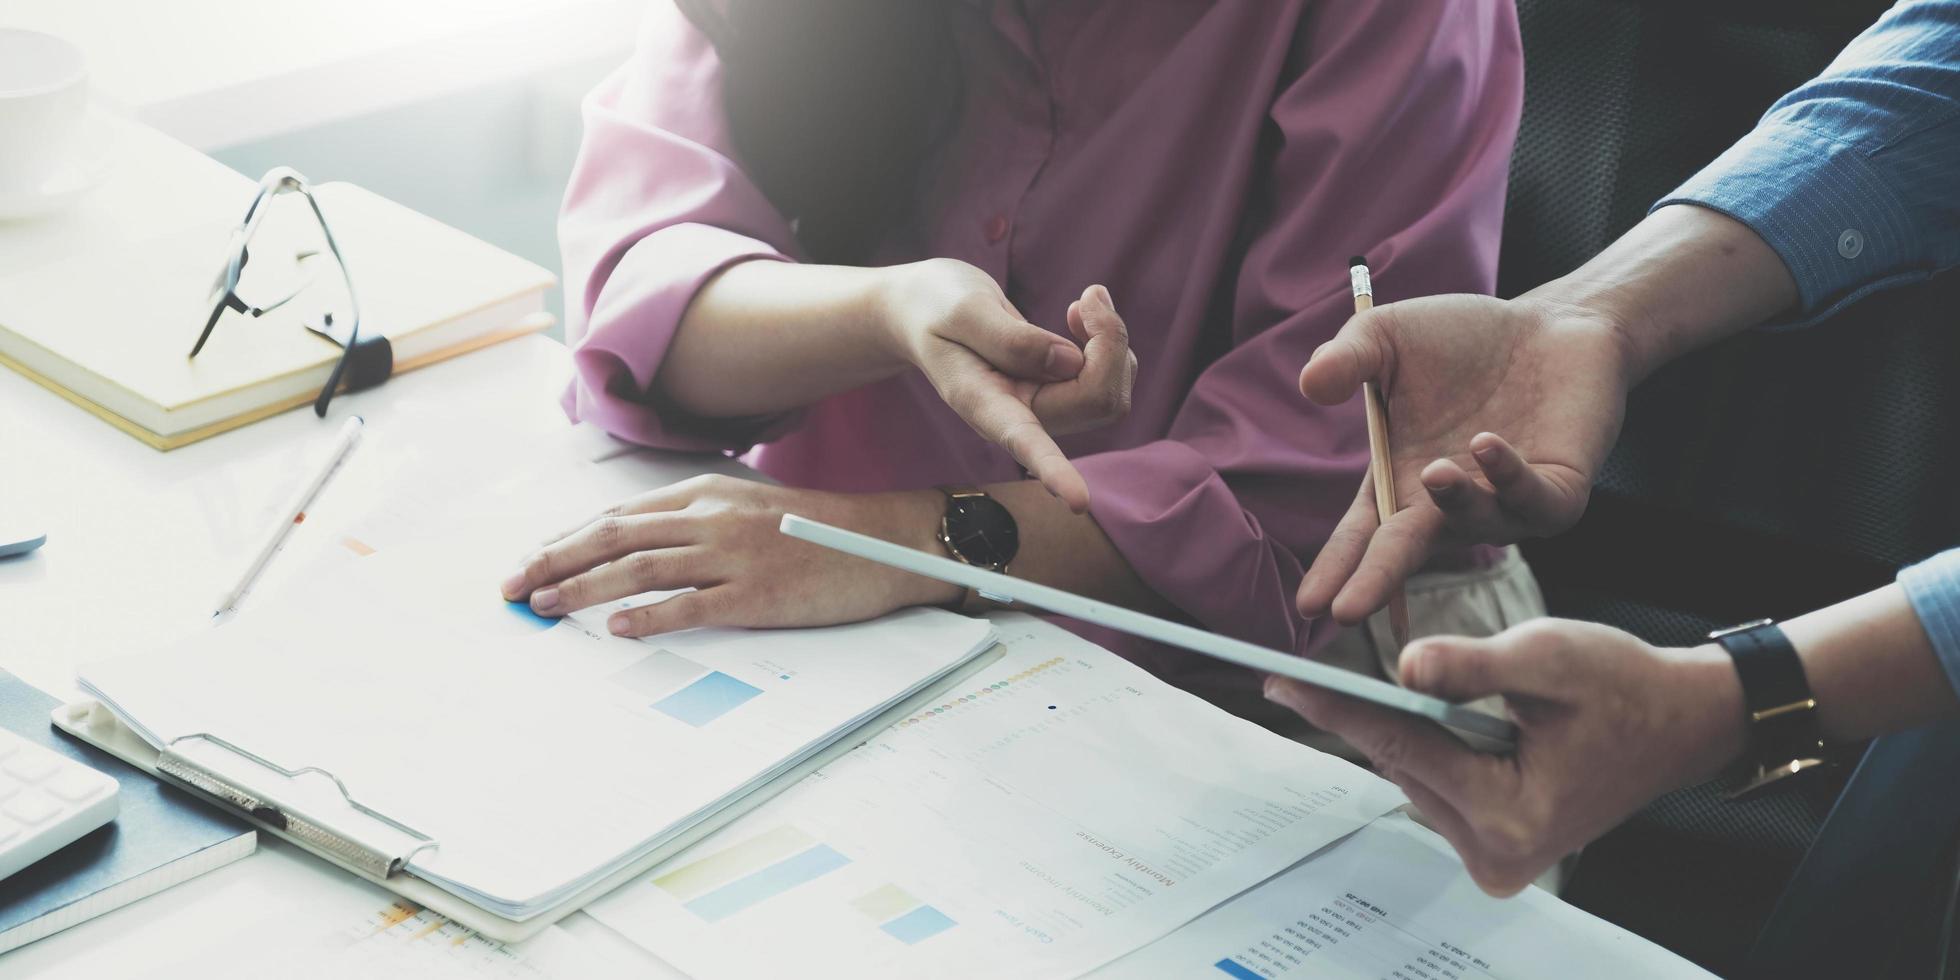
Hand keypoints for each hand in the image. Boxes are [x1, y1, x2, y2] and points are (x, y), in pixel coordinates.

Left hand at [499, 475, 958, 635]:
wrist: (883, 542)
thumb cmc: (813, 531)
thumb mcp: (747, 508)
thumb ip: (693, 521)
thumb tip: (633, 545)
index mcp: (704, 494)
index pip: (616, 515)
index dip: (564, 539)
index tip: (527, 560)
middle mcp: (711, 518)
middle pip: (613, 536)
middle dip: (554, 561)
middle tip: (512, 587)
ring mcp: (733, 555)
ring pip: (639, 568)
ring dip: (583, 588)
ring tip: (544, 607)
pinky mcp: (756, 593)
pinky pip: (690, 604)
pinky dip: (647, 616)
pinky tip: (615, 629)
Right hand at [880, 258, 1135, 513]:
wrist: (924, 312)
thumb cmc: (934, 309)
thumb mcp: (962, 311)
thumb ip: (1011, 339)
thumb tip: (1070, 364)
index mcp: (984, 404)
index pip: (1024, 441)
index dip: (1053, 469)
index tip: (1079, 502)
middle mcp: (1019, 417)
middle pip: (1096, 401)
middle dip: (1110, 343)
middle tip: (1088, 294)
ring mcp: (1043, 410)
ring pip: (1111, 394)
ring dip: (1112, 342)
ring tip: (1081, 303)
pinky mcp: (1061, 394)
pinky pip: (1112, 379)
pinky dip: (1110, 343)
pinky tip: (1078, 318)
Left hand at [1265, 620, 1744, 894]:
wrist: (1679, 724)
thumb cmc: (1624, 685)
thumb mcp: (1550, 657)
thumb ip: (1475, 664)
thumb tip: (1405, 667)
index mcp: (1511, 814)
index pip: (1401, 746)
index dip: (1336, 710)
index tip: (1278, 684)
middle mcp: (1498, 852)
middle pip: (1403, 764)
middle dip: (1366, 715)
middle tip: (1300, 678)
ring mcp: (1497, 858)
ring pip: (1415, 776)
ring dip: (1405, 730)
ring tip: (1383, 690)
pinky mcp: (1497, 848)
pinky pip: (1438, 786)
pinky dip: (1429, 747)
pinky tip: (1429, 715)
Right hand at [1296, 294, 1632, 623]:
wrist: (1553, 323)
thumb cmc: (1463, 338)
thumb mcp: (1387, 337)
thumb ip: (1348, 358)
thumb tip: (1311, 384)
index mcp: (1399, 482)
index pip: (1361, 537)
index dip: (1337, 568)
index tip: (1310, 602)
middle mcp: (1448, 506)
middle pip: (1405, 553)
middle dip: (1377, 579)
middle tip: (1347, 609)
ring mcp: (1503, 504)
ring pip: (1474, 524)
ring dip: (1453, 502)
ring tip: (1436, 471)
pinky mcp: (1558, 491)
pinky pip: (1531, 502)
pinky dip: (1508, 478)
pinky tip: (1486, 443)